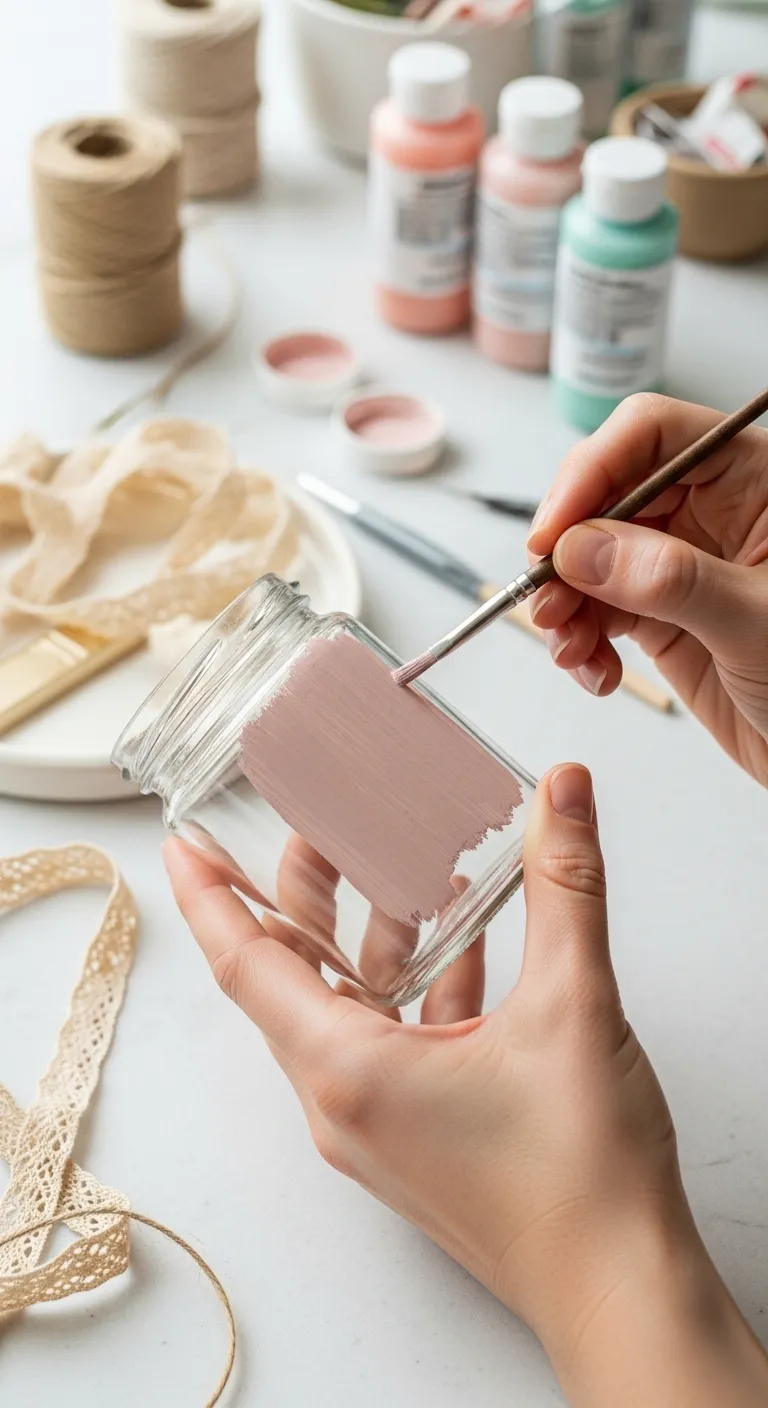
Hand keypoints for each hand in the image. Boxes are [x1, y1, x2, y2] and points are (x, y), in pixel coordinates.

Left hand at [164, 763, 767, 1404]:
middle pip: (292, 977)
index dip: (210, 896)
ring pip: (345, 1009)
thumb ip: (564, 886)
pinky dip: (414, 986)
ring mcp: (377, 1125)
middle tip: (311, 829)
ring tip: (398, 869)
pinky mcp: (415, 1136)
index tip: (181, 845)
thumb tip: (564, 794)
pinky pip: (390, 1042)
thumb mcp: (572, 1005)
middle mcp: (344, 1102)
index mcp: (348, 1070)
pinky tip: (464, 941)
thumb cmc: (578, 1179)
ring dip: (367, 938)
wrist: (618, 1287)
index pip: (246, 964)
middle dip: (299, 897)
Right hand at [527, 394, 767, 784]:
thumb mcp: (757, 621)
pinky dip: (581, 641)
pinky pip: (598, 610)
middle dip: (565, 551)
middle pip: (607, 495)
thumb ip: (671, 580)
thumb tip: (582, 549)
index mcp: (752, 479)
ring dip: (564, 603)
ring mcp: (683, 563)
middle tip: (544, 600)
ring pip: (591, 557)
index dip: (592, 472)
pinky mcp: (663, 616)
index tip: (551, 534)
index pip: (653, 434)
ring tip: (569, 649)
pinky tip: (596, 672)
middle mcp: (713, 510)